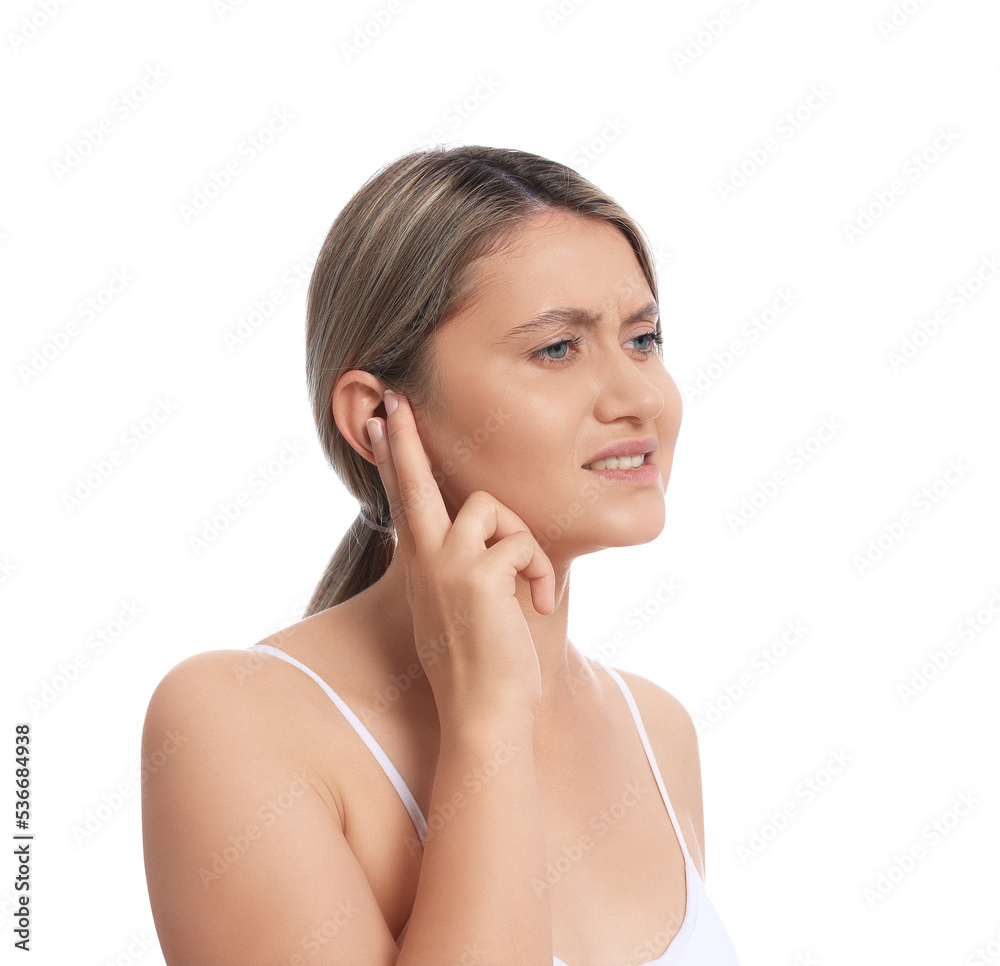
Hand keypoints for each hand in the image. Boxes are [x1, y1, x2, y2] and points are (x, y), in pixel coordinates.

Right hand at [366, 391, 554, 725]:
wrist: (484, 716)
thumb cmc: (483, 669)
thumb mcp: (463, 612)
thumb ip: (466, 570)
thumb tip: (486, 538)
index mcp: (421, 569)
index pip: (403, 503)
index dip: (393, 461)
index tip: (382, 423)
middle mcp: (424, 562)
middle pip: (412, 482)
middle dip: (405, 439)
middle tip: (391, 399)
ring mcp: (445, 566)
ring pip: (491, 508)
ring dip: (522, 543)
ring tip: (530, 588)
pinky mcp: (476, 575)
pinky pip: (522, 543)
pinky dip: (540, 573)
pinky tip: (541, 605)